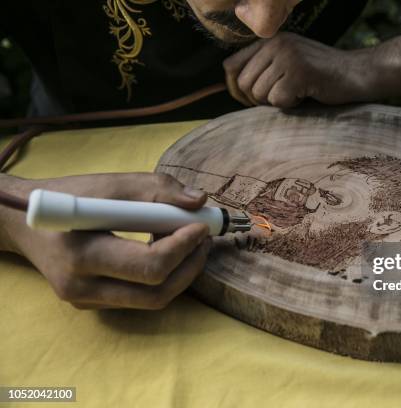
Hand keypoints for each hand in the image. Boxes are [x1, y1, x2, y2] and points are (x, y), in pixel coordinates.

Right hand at [0, 173, 210, 309]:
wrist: (26, 221)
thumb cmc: (71, 196)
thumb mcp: (112, 183)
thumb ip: (157, 189)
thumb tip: (198, 201)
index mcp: (81, 254)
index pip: (148, 266)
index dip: (182, 247)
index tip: (200, 226)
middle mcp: (80, 287)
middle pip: (156, 293)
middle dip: (190, 265)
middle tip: (203, 239)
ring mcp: (85, 301)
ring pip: (152, 301)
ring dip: (181, 273)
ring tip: (190, 244)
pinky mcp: (92, 304)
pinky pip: (139, 298)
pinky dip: (162, 277)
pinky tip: (165, 252)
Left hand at [223, 33, 400, 107]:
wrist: (359, 74)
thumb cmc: (322, 76)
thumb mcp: (288, 64)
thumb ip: (263, 69)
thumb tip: (231, 85)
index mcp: (270, 40)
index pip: (231, 66)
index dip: (235, 88)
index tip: (250, 100)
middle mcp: (276, 43)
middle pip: (244, 84)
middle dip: (259, 99)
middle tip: (282, 98)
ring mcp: (288, 56)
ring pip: (260, 94)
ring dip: (277, 102)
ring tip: (298, 94)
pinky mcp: (299, 72)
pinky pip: (278, 101)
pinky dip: (291, 106)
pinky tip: (306, 96)